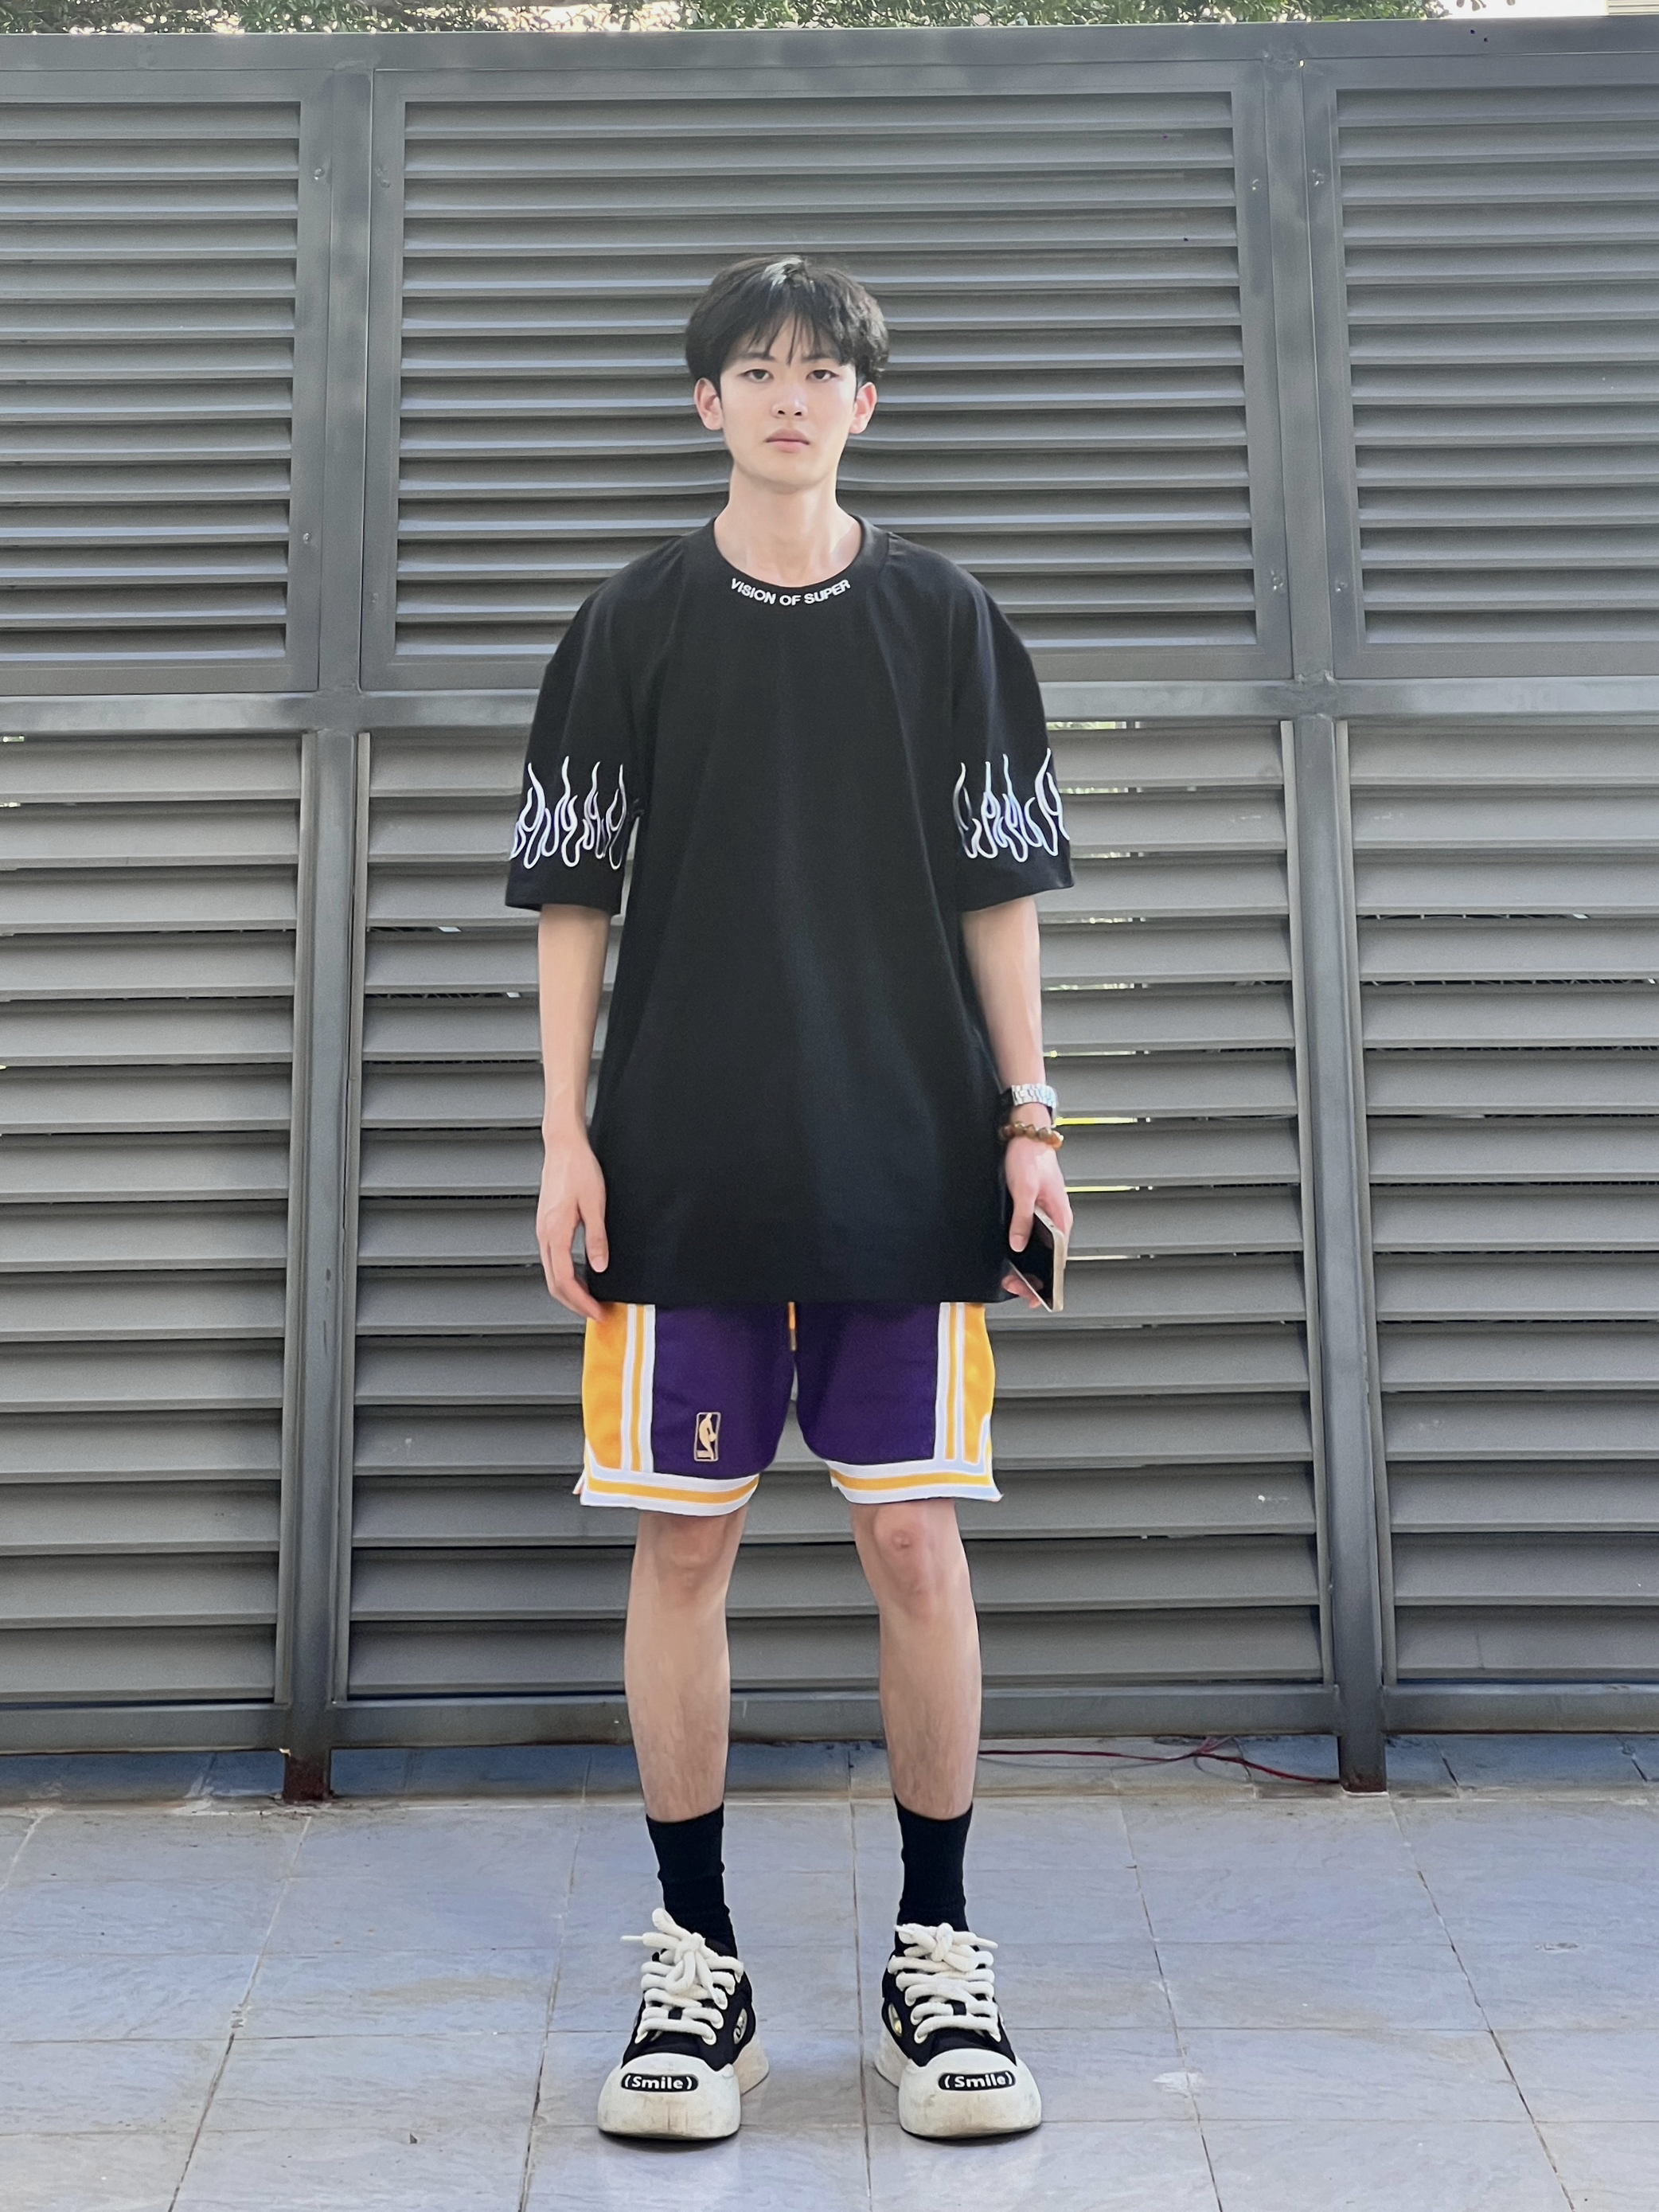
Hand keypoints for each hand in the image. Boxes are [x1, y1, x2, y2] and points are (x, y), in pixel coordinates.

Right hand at [537, 1130, 608, 1321]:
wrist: (563, 1147)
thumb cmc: (578, 1169)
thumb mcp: (595, 1204)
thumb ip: (597, 1238)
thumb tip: (599, 1266)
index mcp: (555, 1232)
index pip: (565, 1280)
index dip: (581, 1302)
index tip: (597, 1313)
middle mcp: (545, 1234)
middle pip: (554, 1283)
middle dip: (574, 1303)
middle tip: (595, 1314)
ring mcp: (543, 1230)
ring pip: (551, 1272)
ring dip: (569, 1291)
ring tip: (590, 1300)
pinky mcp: (547, 1224)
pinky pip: (553, 1259)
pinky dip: (565, 1275)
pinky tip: (580, 1276)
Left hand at [1002, 1127, 1071, 1309]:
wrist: (1027, 1134)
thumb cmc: (1031, 1157)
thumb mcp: (1024, 1189)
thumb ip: (1023, 1218)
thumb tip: (1017, 1245)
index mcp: (1061, 1217)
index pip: (1058, 1258)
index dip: (1047, 1281)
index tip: (1036, 1298)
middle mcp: (1056, 1220)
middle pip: (1048, 1258)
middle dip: (1031, 1276)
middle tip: (1014, 1287)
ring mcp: (1046, 1216)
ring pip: (1038, 1249)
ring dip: (1025, 1264)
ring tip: (1011, 1278)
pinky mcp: (1034, 1210)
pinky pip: (1030, 1236)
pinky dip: (1021, 1249)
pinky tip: (1011, 1256)